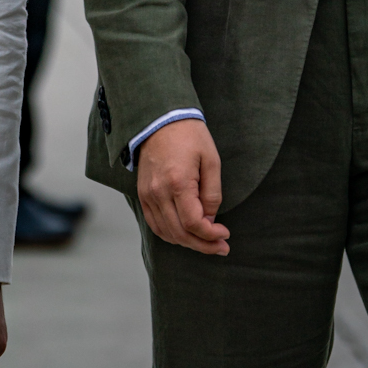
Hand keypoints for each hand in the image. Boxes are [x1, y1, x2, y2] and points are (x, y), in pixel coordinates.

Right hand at [137, 119, 229, 255]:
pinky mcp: (142, 194)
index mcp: (178, 183)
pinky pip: (154, 223)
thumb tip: (210, 219)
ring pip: (166, 233)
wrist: (160, 119)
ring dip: (187, 243)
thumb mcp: (211, 160)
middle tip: (221, 247)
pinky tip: (185, 234)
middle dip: (203, 245)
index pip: (194, 224)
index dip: (211, 235)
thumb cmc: (189, 136)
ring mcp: (147, 195)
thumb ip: (212, 194)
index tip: (225, 234)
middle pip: (180, 234)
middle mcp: (159, 192)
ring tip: (205, 243)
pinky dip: (170, 234)